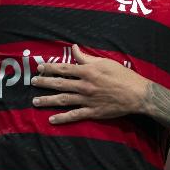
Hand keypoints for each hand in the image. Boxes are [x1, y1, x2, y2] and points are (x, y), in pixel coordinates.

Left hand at [30, 44, 151, 123]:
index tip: (40, 67)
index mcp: (87, 71)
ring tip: (35, 101)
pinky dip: (62, 118)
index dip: (50, 67)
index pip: (64, 68)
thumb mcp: (104, 62)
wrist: (137, 94)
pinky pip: (74, 115)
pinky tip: (51, 120)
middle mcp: (84, 85)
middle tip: (33, 82)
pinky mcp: (92, 112)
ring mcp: (87, 100)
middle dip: (44, 82)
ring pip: (63, 100)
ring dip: (47, 100)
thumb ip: (86, 57)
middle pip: (59, 84)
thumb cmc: (122, 75)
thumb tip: (74, 49)